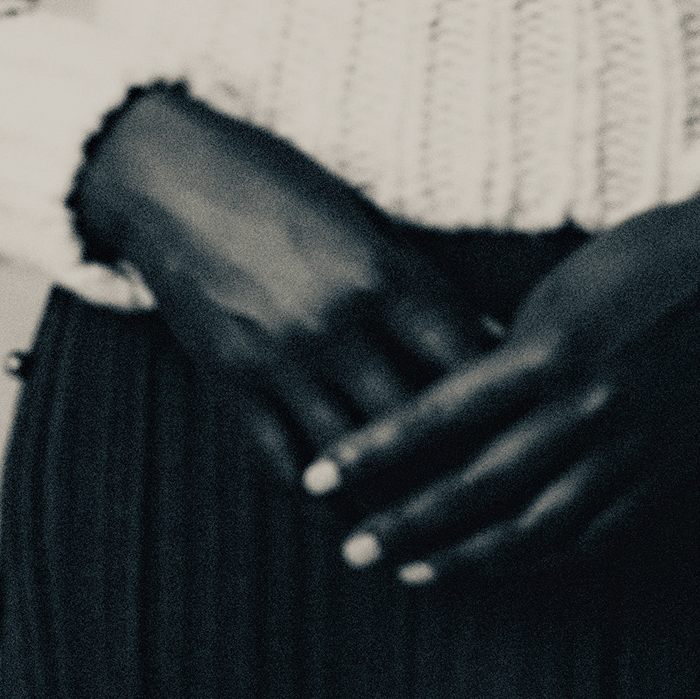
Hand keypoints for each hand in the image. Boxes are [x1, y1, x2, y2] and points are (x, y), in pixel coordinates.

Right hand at [72, 86, 494, 489]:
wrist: (170, 177)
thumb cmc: (278, 181)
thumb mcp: (360, 215)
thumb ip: (417, 279)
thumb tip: (488, 336)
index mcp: (377, 271)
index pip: (461, 353)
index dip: (503, 392)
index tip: (529, 418)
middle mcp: (332, 323)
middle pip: (415, 418)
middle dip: (458, 455)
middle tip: (493, 486)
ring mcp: (278, 360)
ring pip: (353, 459)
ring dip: (392, 496)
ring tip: (430, 521)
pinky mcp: (231, 385)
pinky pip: (286, 466)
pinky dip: (323, 499)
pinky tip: (351, 515)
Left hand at [302, 190, 699, 583]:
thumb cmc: (637, 261)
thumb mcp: (556, 290)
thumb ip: (505, 354)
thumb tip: (446, 407)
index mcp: (546, 349)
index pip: (438, 414)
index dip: (375, 449)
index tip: (320, 471)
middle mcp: (582, 408)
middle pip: (476, 486)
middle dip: (405, 522)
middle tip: (351, 548)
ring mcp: (625, 450)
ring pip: (529, 529)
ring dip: (463, 558)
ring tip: (410, 571)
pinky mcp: (659, 476)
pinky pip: (587, 537)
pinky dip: (535, 559)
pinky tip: (495, 566)